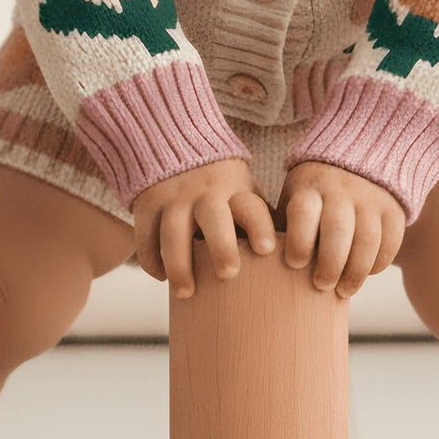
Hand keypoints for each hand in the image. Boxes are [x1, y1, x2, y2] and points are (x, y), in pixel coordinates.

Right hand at [132, 156, 278, 298]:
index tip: (267, 249)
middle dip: (222, 245)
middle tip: (229, 273)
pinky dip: (152, 259)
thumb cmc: (222, 189)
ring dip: (180, 263)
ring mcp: (173, 198)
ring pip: (174, 232)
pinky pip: (146, 235)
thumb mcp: (243, 193)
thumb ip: (259, 222)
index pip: (250, 206)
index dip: (259, 226)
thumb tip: (291, 264)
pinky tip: (161, 277)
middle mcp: (205, 193)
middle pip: (213, 217)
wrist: (174, 146)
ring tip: (186, 292)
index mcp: (235, 191)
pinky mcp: (147, 205)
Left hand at [277, 161, 405, 298]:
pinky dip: (379, 263)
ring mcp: (371, 197)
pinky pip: (390, 241)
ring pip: (367, 240)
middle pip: (338, 230)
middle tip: (321, 286)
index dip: (299, 242)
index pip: (304, 213)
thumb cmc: (312, 198)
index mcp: (310, 186)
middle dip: (330, 265)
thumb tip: (262, 268)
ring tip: (344, 291)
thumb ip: (281, 229)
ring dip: (356, 272)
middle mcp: (342, 188)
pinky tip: (365, 274)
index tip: (295, 263)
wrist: (354, 164)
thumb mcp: (293, 201)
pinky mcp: (394, 208)